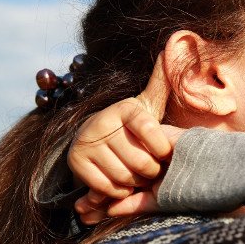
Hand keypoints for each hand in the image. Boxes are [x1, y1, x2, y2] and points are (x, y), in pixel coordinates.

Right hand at [69, 53, 173, 223]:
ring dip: (137, 182)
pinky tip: (122, 182)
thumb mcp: (148, 105)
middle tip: (153, 168)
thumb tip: (169, 52)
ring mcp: (86, 142)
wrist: (95, 135)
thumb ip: (161, 85)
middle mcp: (102, 121)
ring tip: (140, 175)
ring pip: (124, 177)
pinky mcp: (76, 161)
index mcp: (126, 108)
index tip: (166, 153)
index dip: (162, 147)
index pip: (149, 129)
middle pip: (141, 161)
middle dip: (152, 170)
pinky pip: (107, 187)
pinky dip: (119, 191)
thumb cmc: (132, 123)